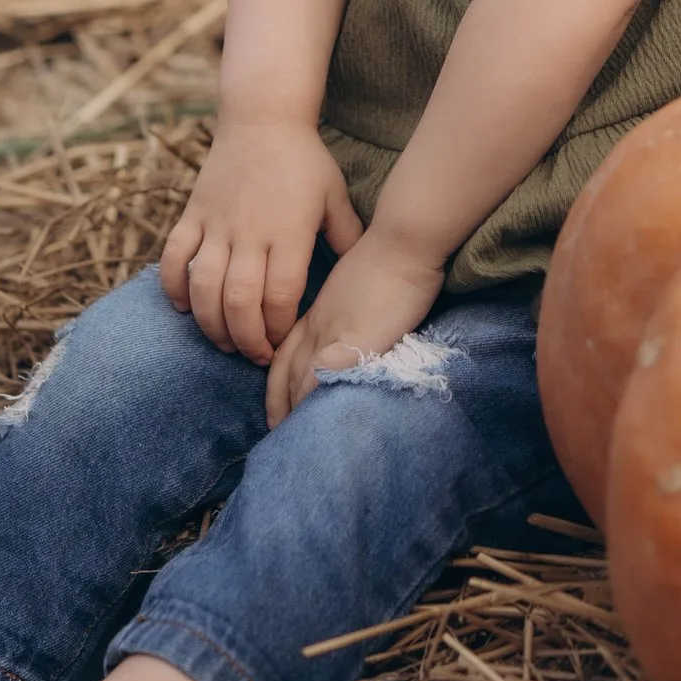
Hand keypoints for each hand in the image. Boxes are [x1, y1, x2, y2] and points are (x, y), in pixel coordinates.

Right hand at [159, 116, 360, 360]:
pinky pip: (174, 258)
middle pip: (240, 300)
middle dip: (246, 338)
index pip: (281, 296)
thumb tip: (363, 278)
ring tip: (224, 342)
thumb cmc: (304, 161)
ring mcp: (217, 224)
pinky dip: (174, 288)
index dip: (280, 328)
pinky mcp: (193, 214)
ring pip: (204, 287)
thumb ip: (347, 238)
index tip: (284, 344)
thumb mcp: (335, 198)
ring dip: (211, 324)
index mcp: (289, 232)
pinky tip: (185, 308)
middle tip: (254, 356)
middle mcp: (250, 232)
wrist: (262, 118)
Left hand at [265, 227, 445, 428]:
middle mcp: (318, 327)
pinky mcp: (356, 340)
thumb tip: (349, 333)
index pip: (285, 356)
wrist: (404, 242)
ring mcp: (334, 333)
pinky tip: (317, 418)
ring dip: (295, 410)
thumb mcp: (355, 290)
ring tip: (295, 438)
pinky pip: (326, 375)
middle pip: (287, 374)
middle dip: (279, 407)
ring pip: (301, 379)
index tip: (275, 412)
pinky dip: (316, 397)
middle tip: (278, 435)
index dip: (277, 386)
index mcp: (317, 314)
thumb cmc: (389, 260)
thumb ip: (345, 314)